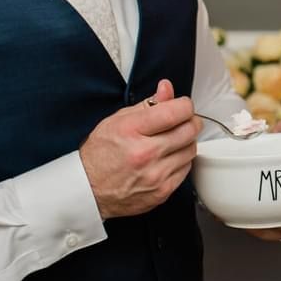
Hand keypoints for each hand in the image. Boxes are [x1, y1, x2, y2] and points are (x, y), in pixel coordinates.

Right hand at [79, 79, 198, 219]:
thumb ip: (147, 104)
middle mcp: (145, 153)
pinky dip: (181, 160)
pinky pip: (186, 169)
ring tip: (170, 140)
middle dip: (189, 121)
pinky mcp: (162, 191)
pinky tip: (167, 158)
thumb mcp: (117, 120)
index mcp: (132, 130)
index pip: (176, 111)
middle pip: (189, 130)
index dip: (184, 105)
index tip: (181, 106)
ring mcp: (155, 175)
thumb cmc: (100, 154)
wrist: (89, 190)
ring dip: (185, 141)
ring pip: (191, 149)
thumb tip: (166, 89)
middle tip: (182, 121)